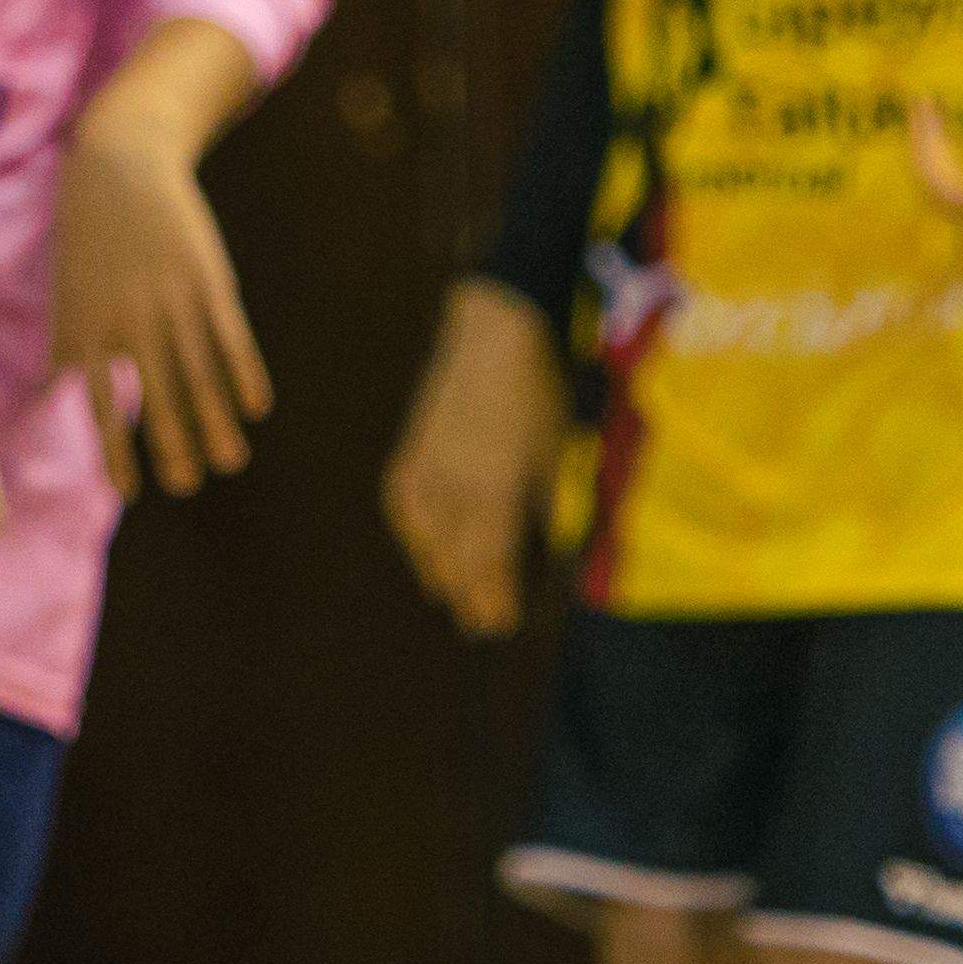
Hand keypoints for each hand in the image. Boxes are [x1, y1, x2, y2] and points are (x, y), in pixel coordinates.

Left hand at [49, 109, 269, 497]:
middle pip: (154, 391)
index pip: (102, 402)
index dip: (117, 448)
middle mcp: (129, 320)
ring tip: (231, 461)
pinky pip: (228, 333)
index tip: (133, 493)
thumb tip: (55, 386)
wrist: (118, 167)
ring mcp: (170, 299)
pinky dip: (243, 370)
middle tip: (188, 485)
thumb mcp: (67, 288)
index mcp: (89, 328)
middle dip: (172, 442)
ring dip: (215, 419)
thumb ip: (68, 341)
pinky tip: (258, 406)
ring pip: (196, 370)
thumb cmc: (89, 236)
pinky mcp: (205, 278)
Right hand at [378, 281, 559, 641]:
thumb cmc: (539, 398)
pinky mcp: (409, 455)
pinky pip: (407, 511)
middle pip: (454, 561)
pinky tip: (425, 547)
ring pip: (425, 541)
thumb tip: (545, 555)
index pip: (489, 566)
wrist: (493, 339)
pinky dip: (416, 535)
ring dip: (441, 570)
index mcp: (494, 494)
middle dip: (469, 595)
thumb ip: (545, 513)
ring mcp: (425, 473)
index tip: (501, 625)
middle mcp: (453, 491)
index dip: (494, 600)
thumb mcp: (555, 461)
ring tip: (453, 594)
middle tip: (482, 624)